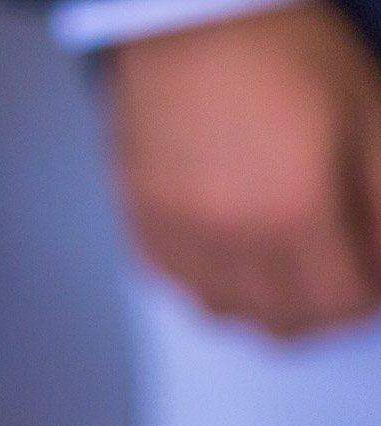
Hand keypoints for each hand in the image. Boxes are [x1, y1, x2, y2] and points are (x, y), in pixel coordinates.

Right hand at [106, 4, 380, 335]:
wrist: (193, 19)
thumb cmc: (281, 52)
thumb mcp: (368, 115)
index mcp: (296, 211)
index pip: (344, 302)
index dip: (370, 296)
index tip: (373, 275)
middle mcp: (231, 237)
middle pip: (283, 322)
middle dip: (320, 310)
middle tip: (333, 277)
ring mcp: (179, 234)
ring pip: (226, 312)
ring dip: (261, 302)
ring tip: (279, 267)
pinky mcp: (142, 222)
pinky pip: (176, 283)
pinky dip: (208, 279)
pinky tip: (227, 246)